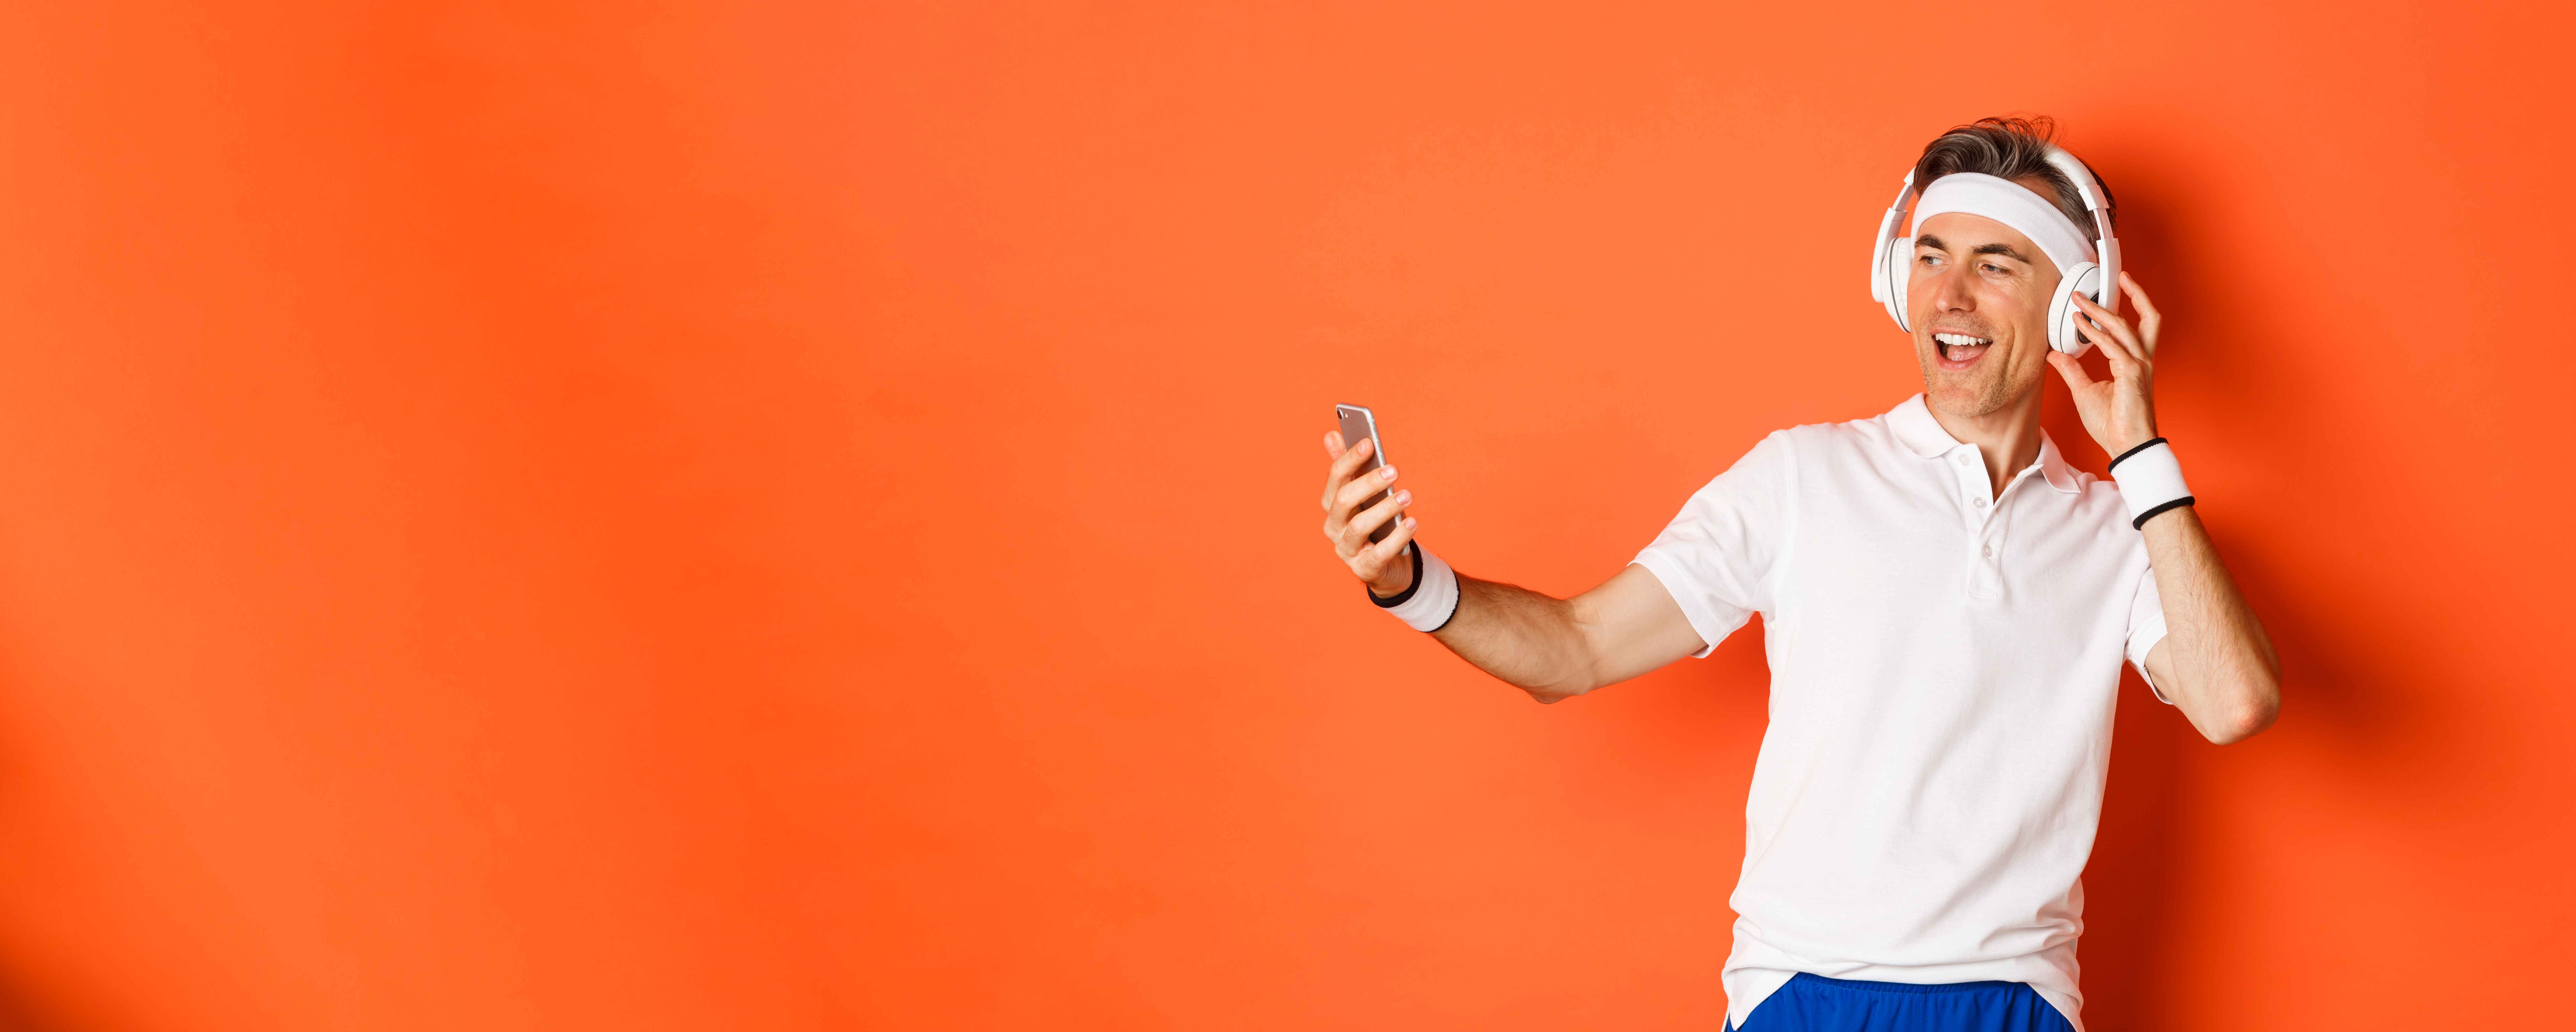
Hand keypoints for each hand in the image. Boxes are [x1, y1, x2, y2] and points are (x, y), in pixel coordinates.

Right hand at [1319, 431, 1417, 597]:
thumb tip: (1331, 434)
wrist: (1386, 566)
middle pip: (1343, 500)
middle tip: (1394, 470)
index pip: (1335, 478)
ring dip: (1384, 508)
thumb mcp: (1363, 496)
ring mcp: (1346, 550)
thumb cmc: (1375, 523)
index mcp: (1332, 505)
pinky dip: (1396, 537)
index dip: (1350, 459)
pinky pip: (1379, 553)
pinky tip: (1412, 522)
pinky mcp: (1364, 569)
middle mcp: (1333, 527)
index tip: (1369, 443)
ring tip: (1407, 495)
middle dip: (1368, 483)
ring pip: (1359, 527)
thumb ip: (1348, 467)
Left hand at [2047, 272, 2164, 456]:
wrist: (2126, 446)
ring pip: (2124, 328)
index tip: (2109, 294)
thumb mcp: (2084, 391)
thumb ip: (2072, 370)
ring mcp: (2140, 366)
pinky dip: (2096, 334)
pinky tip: (2079, 326)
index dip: (2127, 307)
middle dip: (2135, 294)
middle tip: (2118, 277)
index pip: (2136, 327)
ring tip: (2080, 301)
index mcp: (2135, 362)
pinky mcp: (2132, 374)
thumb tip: (2056, 353)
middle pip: (2147, 318)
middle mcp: (2142, 360)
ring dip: (2101, 311)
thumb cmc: (2112, 423)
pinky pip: (2113, 347)